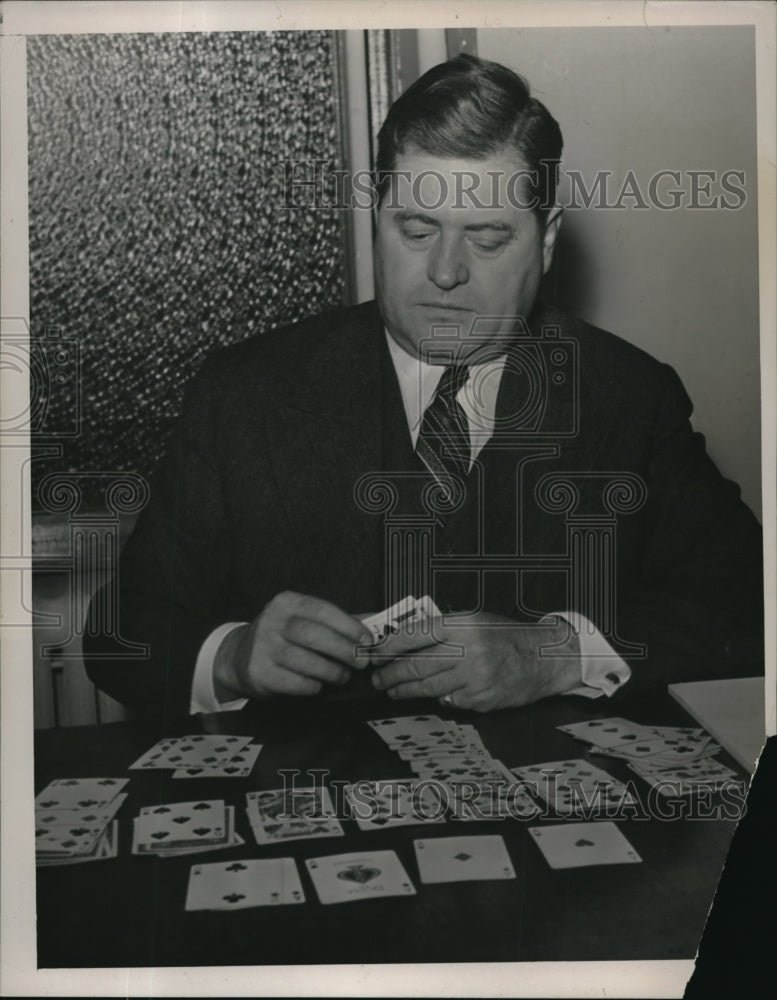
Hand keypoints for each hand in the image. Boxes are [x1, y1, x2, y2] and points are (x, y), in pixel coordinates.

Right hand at [213, 591, 371, 699]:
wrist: (240, 657)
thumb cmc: (284, 637)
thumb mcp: (306, 620)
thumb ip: (340, 621)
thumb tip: (378, 623)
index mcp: (287, 602)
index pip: (322, 610)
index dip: (348, 626)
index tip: (367, 640)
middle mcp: (271, 621)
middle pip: (313, 635)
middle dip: (343, 650)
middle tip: (361, 663)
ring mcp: (262, 647)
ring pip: (304, 660)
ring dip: (331, 671)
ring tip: (343, 676)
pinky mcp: (258, 672)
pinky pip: (294, 682)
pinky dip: (313, 686)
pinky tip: (319, 685)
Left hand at [369, 613, 581, 711]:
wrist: (545, 657)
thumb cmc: (506, 636)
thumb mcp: (475, 620)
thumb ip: (442, 630)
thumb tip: (403, 642)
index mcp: (463, 625)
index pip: (414, 635)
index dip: (388, 647)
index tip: (373, 655)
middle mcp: (468, 650)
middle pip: (416, 666)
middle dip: (390, 675)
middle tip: (376, 680)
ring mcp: (475, 677)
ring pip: (428, 688)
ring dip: (404, 691)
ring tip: (392, 691)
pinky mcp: (481, 699)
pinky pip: (449, 701)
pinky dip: (438, 699)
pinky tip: (431, 695)